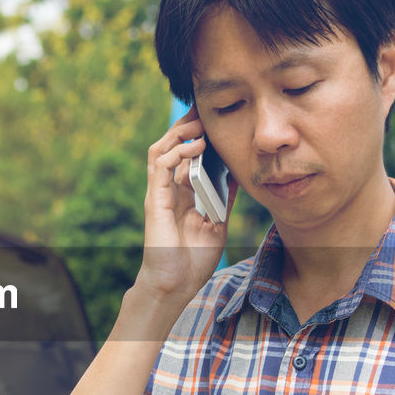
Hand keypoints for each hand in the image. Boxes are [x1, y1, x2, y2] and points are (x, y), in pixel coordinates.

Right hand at [135, 107, 237, 303]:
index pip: (185, 155)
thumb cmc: (192, 260)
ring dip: (179, 132)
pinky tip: (196, 146)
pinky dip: (177, 151)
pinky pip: (161, 165)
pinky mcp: (155, 199)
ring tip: (198, 121)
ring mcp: (159, 193)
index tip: (214, 119)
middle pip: (171, 146)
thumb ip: (224, 199)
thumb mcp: (218, 224)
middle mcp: (167, 189)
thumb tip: (239, 175)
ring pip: (161, 149)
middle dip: (186, 124)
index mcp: (181, 194)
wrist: (175, 285)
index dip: (196, 135)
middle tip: (204, 109)